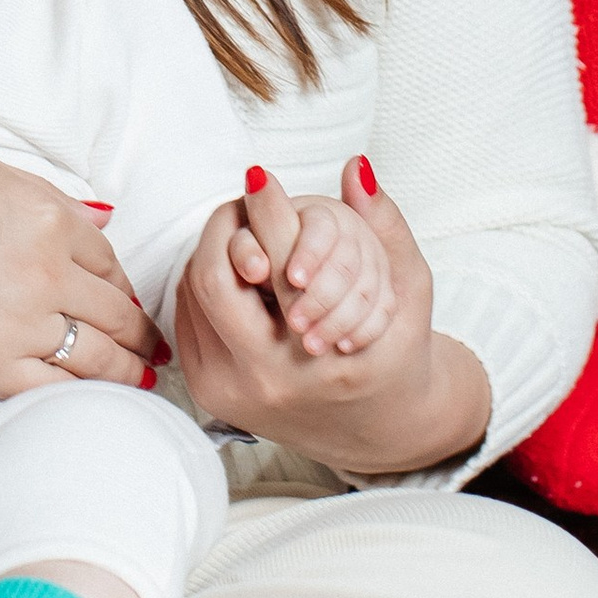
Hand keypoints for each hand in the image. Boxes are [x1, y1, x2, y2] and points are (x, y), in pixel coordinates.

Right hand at [0, 146, 164, 395]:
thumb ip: (49, 198)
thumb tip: (102, 218)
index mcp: (48, 217)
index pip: (108, 260)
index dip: (122, 284)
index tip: (128, 301)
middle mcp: (44, 271)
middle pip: (114, 312)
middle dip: (138, 332)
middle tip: (152, 346)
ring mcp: (18, 323)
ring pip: (96, 357)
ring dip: (126, 370)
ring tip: (140, 377)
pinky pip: (52, 389)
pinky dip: (80, 395)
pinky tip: (93, 398)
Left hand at [174, 157, 490, 476]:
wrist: (375, 430)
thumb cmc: (395, 353)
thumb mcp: (410, 288)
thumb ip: (386, 224)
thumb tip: (358, 166)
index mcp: (318, 360)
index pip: (270, 263)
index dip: (261, 210)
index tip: (260, 176)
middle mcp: (265, 380)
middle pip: (213, 277)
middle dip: (227, 227)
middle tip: (248, 202)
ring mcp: (228, 391)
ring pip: (192, 294)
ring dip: (213, 252)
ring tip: (244, 231)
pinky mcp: (206, 391)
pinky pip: (187, 316)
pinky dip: (206, 282)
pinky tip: (235, 269)